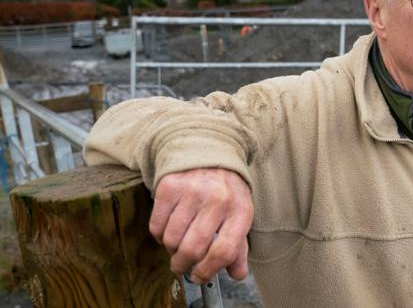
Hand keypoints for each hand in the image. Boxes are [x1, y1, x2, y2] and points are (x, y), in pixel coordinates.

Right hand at [149, 167, 253, 282]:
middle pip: (194, 248)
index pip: (224, 251)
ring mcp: (193, 191)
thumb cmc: (226, 191)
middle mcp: (218, 200)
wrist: (209, 151)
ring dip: (171, 249)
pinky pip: (156, 226)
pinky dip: (159, 235)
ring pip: (171, 240)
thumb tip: (237, 274)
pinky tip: (169, 227)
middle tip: (182, 265)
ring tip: (178, 242)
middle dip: (184, 264)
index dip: (208, 271)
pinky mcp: (170, 186)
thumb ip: (239, 247)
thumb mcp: (240, 214)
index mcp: (240, 210)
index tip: (199, 276)